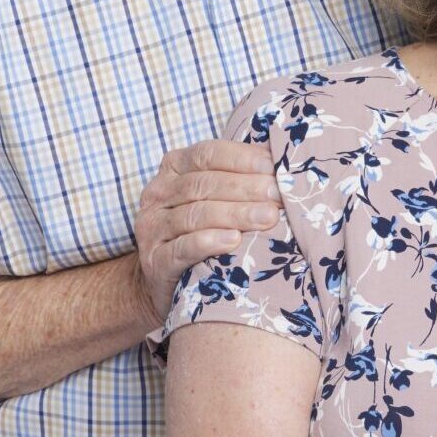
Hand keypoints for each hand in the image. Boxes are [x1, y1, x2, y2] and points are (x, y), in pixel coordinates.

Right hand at [133, 139, 282, 322]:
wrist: (166, 282)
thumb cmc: (201, 231)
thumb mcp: (212, 198)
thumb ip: (237, 178)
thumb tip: (284, 162)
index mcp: (173, 169)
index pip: (208, 154)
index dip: (242, 159)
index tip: (274, 166)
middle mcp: (158, 195)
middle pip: (203, 185)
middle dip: (245, 188)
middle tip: (278, 195)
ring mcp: (152, 229)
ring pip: (195, 215)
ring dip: (235, 214)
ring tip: (268, 217)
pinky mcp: (155, 262)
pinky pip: (182, 249)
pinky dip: (209, 242)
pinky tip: (234, 241)